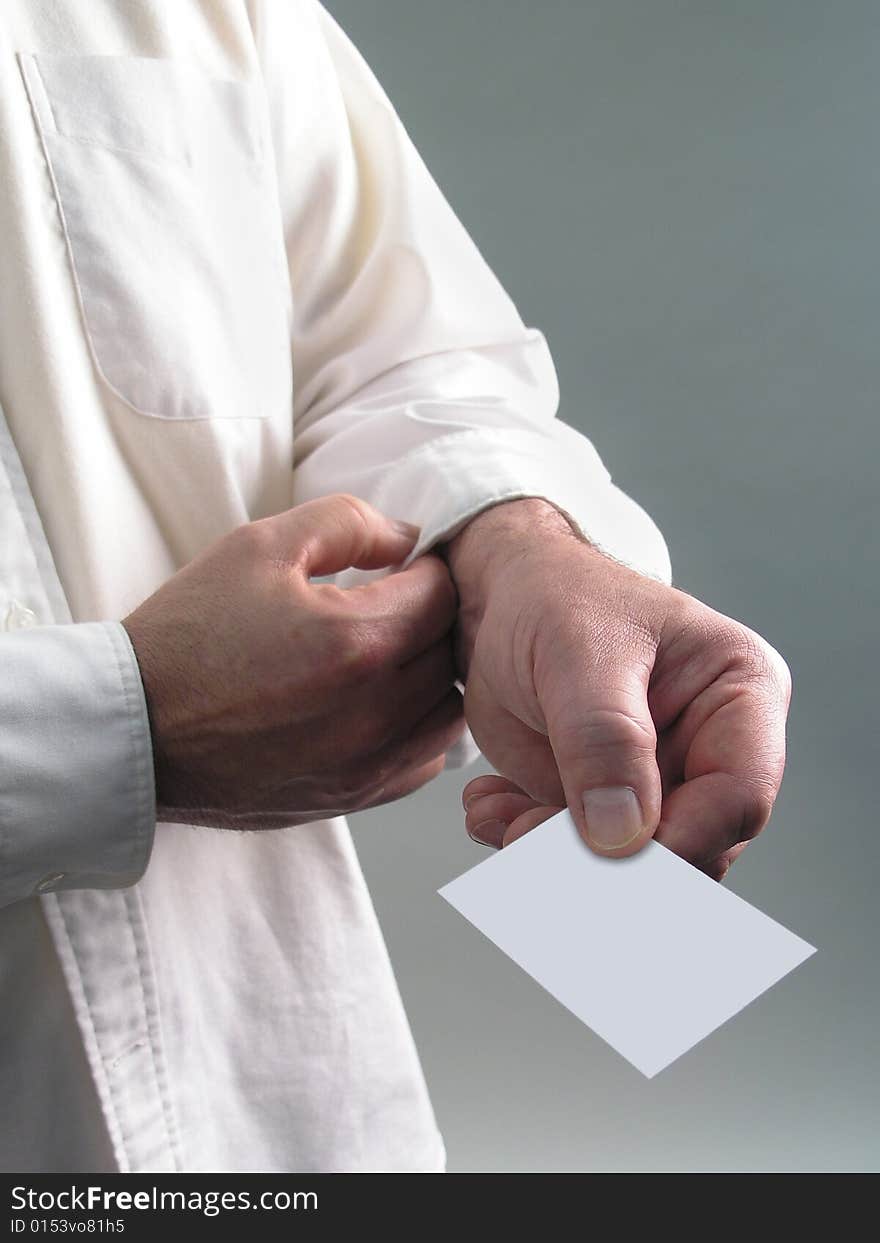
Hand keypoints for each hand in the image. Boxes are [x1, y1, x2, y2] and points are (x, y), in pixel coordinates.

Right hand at [122, 494, 465, 828]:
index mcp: (357, 642)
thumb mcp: (258, 546)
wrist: (135, 730)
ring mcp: (366, 763)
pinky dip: (417, 726)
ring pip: (449, 709)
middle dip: (434, 617)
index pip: (444, 593)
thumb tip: (408, 536)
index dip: (428, 567)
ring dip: (434, 673)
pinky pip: (423, 760)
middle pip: (453, 651)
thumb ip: (348, 523)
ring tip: (391, 649)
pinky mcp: (353, 796)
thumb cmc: (188, 637)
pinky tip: (381, 702)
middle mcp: (375, 712)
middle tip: (396, 600)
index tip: (401, 565)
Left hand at [442, 498, 791, 880]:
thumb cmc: (557, 600)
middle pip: (689, 849)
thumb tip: (622, 842)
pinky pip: (577, 863)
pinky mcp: (606, 810)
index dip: (679, 840)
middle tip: (524, 839)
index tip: (605, 853)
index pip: (738, 795)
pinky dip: (524, 846)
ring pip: (629, 869)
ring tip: (498, 815)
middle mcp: (712, 750)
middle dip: (605, 863)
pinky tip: (490, 807)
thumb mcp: (578, 653)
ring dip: (553, 861)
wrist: (501, 601)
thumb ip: (604, 739)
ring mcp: (659, 786)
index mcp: (740, 695)